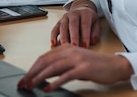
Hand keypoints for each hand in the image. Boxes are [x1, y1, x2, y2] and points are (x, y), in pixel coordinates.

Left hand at [17, 44, 132, 91]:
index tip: (24, 78)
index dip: (32, 68)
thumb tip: (43, 75)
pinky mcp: (83, 68)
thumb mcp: (74, 64)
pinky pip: (65, 76)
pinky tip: (48, 88)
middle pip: (45, 61)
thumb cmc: (94, 66)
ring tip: (31, 86)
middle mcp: (70, 51)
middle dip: (31, 73)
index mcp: (66, 48)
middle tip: (23, 83)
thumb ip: (60, 67)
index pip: (44, 57)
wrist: (114, 66)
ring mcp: (77, 59)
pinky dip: (54, 83)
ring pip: (52, 68)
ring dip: (39, 78)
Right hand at [50, 0, 100, 47]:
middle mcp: (74, 14)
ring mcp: (65, 17)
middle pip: (73, 24)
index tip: (85, 46)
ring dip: (63, 37)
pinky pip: (55, 28)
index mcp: (85, 13)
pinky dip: (53, 36)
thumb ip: (95, 32)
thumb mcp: (96, 22)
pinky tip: (53, 43)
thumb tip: (92, 41)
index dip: (85, 35)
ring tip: (64, 46)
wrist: (81, 8)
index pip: (85, 24)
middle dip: (73, 36)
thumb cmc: (89, 18)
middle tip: (74, 46)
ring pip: (63, 26)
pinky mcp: (59, 21)